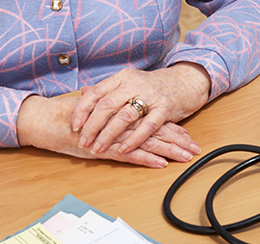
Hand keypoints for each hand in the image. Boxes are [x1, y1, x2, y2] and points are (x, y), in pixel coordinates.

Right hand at [17, 95, 199, 167]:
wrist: (48, 120)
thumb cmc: (69, 118)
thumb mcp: (94, 113)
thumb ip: (110, 114)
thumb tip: (123, 113)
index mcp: (121, 112)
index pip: (152, 120)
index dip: (171, 127)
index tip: (187, 134)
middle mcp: (121, 122)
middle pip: (156, 130)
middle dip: (178, 140)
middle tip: (195, 148)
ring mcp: (114, 135)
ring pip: (148, 142)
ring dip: (169, 150)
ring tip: (186, 157)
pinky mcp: (104, 148)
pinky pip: (129, 154)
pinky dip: (145, 159)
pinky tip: (160, 164)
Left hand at [72, 62, 210, 154]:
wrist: (185, 81)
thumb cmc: (153, 86)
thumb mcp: (128, 83)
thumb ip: (108, 90)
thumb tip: (83, 92)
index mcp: (121, 78)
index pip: (96, 93)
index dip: (82, 110)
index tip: (74, 126)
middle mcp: (133, 84)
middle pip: (107, 105)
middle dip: (92, 126)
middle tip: (83, 142)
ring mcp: (150, 95)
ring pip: (124, 117)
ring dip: (108, 135)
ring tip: (97, 149)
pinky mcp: (165, 108)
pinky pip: (147, 126)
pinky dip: (134, 139)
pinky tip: (123, 150)